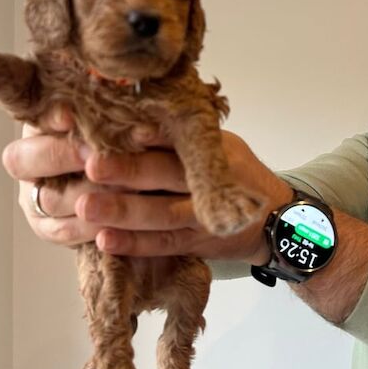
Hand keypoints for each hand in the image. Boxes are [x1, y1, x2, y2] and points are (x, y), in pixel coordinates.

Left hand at [2, 105, 291, 261]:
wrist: (282, 222)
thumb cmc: (240, 176)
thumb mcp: (222, 146)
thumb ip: (181, 137)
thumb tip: (128, 122)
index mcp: (213, 148)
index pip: (175, 136)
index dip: (140, 133)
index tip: (105, 126)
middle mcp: (211, 179)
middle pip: (165, 173)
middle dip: (126, 170)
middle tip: (89, 165)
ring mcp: (206, 215)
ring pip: (162, 214)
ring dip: (123, 211)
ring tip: (85, 207)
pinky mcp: (200, 244)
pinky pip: (166, 245)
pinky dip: (136, 244)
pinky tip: (104, 241)